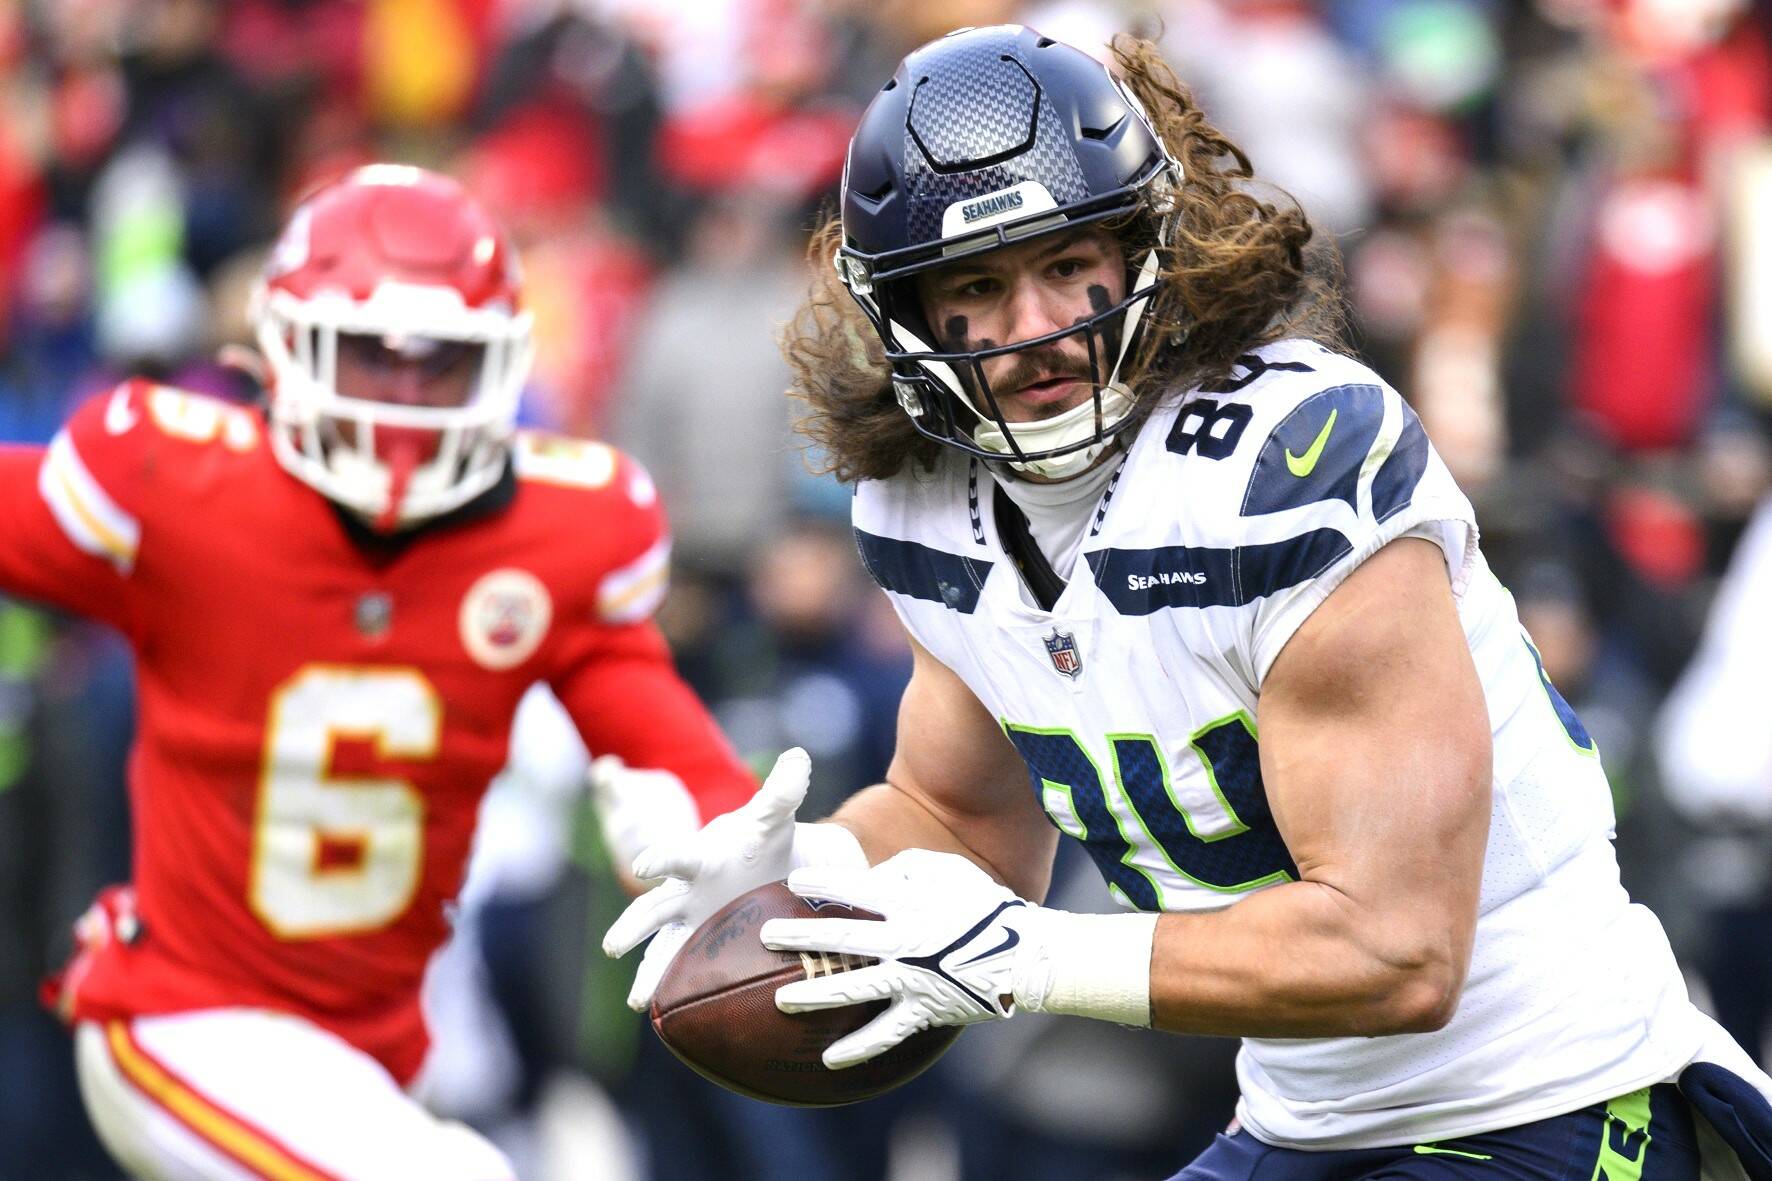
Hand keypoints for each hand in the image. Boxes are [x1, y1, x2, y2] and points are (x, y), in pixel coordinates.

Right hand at [603, 748, 812, 1010]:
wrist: (773, 867)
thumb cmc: (766, 840)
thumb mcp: (775, 817)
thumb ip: (784, 790)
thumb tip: (798, 757)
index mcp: (702, 857)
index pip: (678, 856)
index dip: (661, 859)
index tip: (645, 866)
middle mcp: (686, 889)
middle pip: (655, 907)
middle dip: (635, 926)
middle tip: (614, 945)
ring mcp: (689, 917)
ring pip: (661, 943)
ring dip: (646, 970)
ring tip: (635, 1000)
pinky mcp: (697, 941)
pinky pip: (676, 964)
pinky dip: (664, 985)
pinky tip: (649, 1010)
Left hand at [762, 849, 1042, 1068]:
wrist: (1027, 954)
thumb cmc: (985, 904)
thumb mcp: (949, 869)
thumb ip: (907, 865)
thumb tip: (873, 877)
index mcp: (910, 901)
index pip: (854, 888)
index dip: (821, 883)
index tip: (791, 883)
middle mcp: (905, 940)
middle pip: (842, 936)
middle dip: (800, 936)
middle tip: (766, 936)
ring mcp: (912, 979)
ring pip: (853, 988)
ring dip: (814, 994)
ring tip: (781, 998)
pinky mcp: (924, 1011)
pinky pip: (885, 1034)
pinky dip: (857, 1048)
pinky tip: (829, 1060)